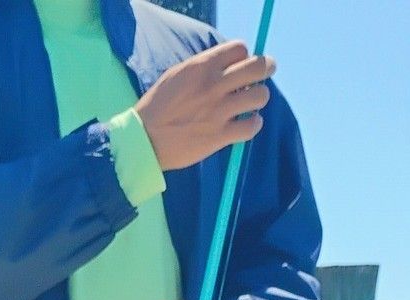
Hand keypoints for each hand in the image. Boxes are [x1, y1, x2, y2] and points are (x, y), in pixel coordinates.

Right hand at [135, 41, 274, 171]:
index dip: (244, 57)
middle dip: (265, 69)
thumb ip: (204, 68)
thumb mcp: (178, 76)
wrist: (144, 140)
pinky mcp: (220, 135)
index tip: (239, 66)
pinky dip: (253, 124)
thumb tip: (230, 67)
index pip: (240, 49)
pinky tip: (245, 124)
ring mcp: (219, 111)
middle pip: (258, 67)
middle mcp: (214, 85)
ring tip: (248, 104)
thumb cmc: (158, 107)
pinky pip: (253, 126)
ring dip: (258, 99)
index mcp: (202, 67)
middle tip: (261, 76)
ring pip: (260, 96)